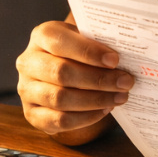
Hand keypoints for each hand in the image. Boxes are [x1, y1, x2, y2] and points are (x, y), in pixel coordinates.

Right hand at [16, 20, 132, 143]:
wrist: (61, 75)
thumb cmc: (78, 54)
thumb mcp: (85, 41)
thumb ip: (99, 43)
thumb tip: (130, 53)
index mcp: (41, 36)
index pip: (60, 42)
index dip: (88, 52)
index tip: (115, 60)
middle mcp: (28, 62)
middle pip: (61, 72)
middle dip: (98, 79)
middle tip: (126, 82)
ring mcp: (26, 89)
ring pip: (60, 98)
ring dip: (95, 100)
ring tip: (119, 97)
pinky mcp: (32, 114)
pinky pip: (59, 120)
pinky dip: (86, 117)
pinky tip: (104, 110)